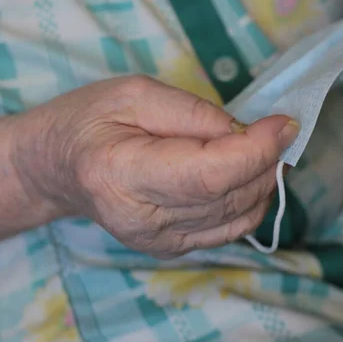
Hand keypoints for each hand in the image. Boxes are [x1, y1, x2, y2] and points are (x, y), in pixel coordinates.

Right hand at [12, 76, 297, 258]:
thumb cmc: (88, 120)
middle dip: (266, 160)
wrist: (57, 168)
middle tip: (277, 128)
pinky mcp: (171, 248)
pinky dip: (252, 200)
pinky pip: (231, 229)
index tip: (285, 123)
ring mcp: (159, 242)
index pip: (209, 175)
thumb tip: (246, 132)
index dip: (256, 150)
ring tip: (262, 146)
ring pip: (238, 216)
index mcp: (123, 175)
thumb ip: (193, 113)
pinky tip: (248, 173)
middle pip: (229, 196)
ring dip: (263, 179)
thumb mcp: (135, 93)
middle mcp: (143, 221)